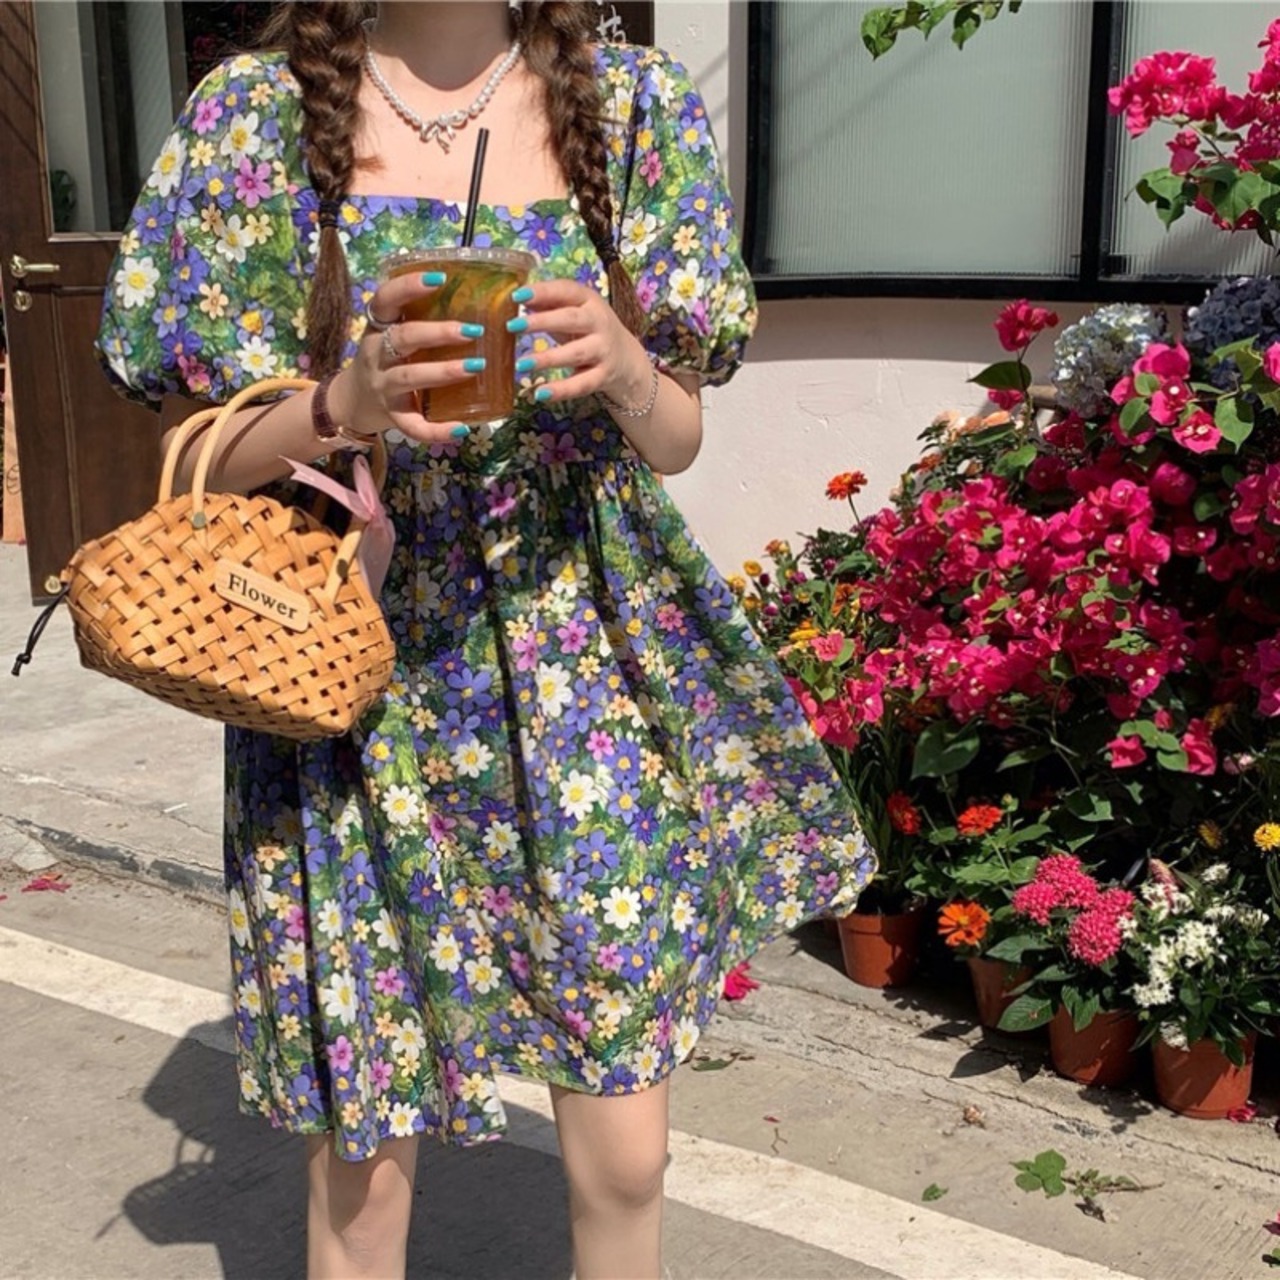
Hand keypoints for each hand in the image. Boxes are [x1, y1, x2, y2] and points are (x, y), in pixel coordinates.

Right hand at [328, 271, 483, 442]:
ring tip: (476, 367)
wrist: (351, 402)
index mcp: (378, 328)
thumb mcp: (391, 334)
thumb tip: (475, 299)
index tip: (440, 278)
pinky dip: (437, 430)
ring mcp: (383, 386)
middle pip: (404, 338)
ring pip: (410, 377)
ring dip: (444, 371)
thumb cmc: (385, 359)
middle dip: (439, 332)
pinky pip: (413, 425)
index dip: (409, 286)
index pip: (386, 299)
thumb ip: (420, 318)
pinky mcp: (391, 416)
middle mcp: (377, 354)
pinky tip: (461, 428)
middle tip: (474, 331)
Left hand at [514, 280, 651, 408]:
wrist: (625, 357)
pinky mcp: (603, 376)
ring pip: (575, 353)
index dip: (542, 292)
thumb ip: (548, 304)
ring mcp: (603, 350)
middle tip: (513, 325)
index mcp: (589, 301)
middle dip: (542, 321)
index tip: (516, 296)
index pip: (566, 291)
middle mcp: (599, 323)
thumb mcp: (572, 311)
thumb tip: (518, 298)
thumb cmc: (588, 329)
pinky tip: (540, 394)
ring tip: (521, 364)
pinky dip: (561, 390)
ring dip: (547, 359)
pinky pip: (581, 384)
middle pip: (570, 319)